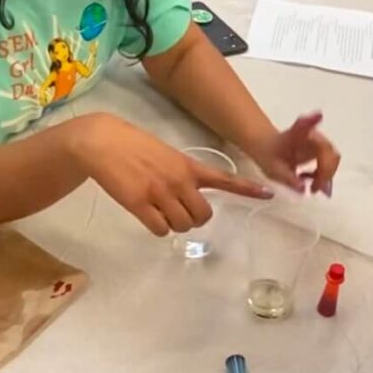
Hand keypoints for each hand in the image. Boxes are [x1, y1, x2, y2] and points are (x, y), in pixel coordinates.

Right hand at [73, 114, 272, 235]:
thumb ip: (184, 173)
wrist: (103, 142)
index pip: (224, 179)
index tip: (269, 194)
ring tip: (160, 210)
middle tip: (180, 210)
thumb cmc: (135, 146)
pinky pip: (161, 230)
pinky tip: (149, 215)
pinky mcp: (140, 205)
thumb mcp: (168, 154)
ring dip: (175, 224)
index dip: (247, 189)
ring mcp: (160, 194)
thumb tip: (192, 194)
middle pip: (203, 215)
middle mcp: (180, 181)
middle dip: (194, 218)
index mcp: (189, 166)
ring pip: (183, 225)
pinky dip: (158, 228)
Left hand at [246, 112, 340, 194]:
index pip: (305, 127)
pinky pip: (329, 165)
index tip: (318, 115)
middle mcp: (313, 136)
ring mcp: (319, 142)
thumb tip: (303, 188)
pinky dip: (324, 177)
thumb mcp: (274, 170)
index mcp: (297, 135)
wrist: (268, 147)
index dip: (312, 121)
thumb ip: (288, 178)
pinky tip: (312, 185)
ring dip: (326, 176)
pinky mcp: (322, 151)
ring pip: (332, 160)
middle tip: (313, 189)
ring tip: (312, 189)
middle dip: (326, 173)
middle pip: (329, 153)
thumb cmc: (270, 155)